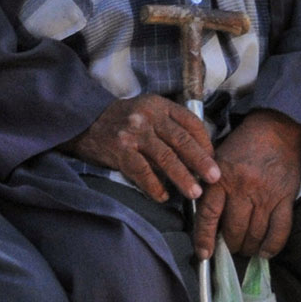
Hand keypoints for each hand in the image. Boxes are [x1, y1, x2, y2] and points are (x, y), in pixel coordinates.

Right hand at [64, 94, 217, 205]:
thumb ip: (170, 124)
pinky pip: (142, 171)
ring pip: (165, 157)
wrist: (85, 121)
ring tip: (194, 192)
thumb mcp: (148, 111)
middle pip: (181, 140)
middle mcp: (148, 116)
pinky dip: (154, 186)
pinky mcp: (120, 150)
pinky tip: (163, 196)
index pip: (190, 122)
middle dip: (201, 161)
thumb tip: (200, 152)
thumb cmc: (123, 120)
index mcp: (159, 105)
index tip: (213, 159)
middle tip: (215, 178)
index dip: (205, 142)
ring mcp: (133, 133)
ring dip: (182, 177)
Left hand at [196, 111, 300, 260]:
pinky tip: (265, 251)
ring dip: (249, 248)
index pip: (209, 215)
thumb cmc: (242, 149)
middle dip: (230, 245)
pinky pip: (280, 230)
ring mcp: (266, 194)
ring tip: (246, 249)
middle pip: (234, 229)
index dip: (205, 238)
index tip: (204, 254)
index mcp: (221, 178)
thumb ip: (211, 189)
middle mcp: (243, 187)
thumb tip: (205, 224)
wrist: (275, 130)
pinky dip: (272, 245)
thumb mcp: (217, 162)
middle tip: (229, 248)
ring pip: (255, 233)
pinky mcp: (285, 198)